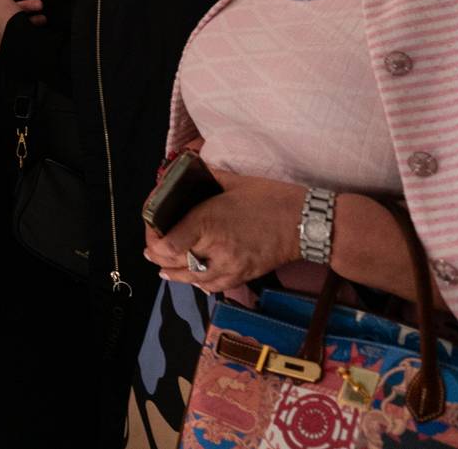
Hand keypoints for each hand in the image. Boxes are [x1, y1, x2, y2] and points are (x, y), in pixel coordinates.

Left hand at [143, 167, 304, 294]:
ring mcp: (229, 266)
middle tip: (152, 249)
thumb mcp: (232, 181)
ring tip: (163, 267)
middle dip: (157, 257)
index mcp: (207, 222)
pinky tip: (193, 279)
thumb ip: (204, 178)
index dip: (153, 242)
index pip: (168, 245)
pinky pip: (214, 287)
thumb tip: (186, 171)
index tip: (152, 232)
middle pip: (174, 264)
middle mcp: (214, 248)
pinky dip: (199, 283)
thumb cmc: (270, 197)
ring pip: (191, 279)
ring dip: (174, 273)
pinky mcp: (242, 276)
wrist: (305, 223)